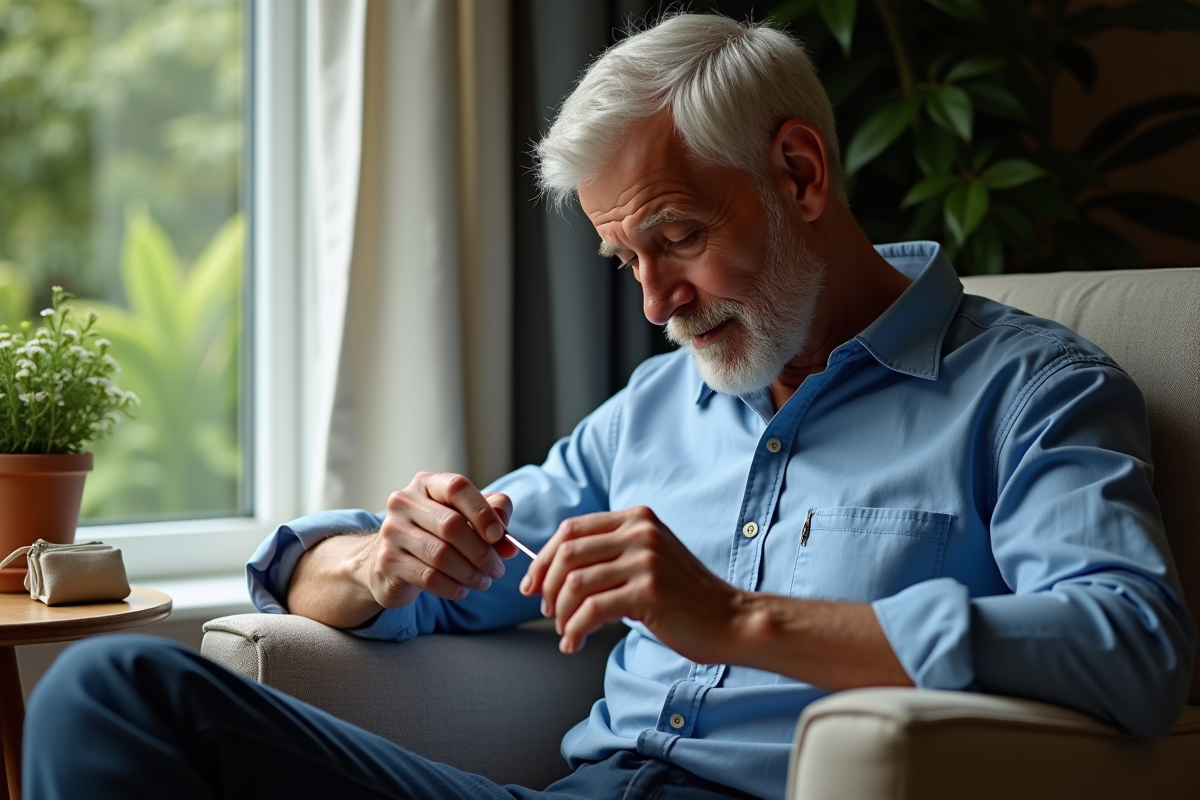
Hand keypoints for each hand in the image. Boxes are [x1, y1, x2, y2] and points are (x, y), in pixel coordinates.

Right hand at [364, 472, 515, 608]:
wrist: (388, 561)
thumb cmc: (434, 534)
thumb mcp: (464, 517)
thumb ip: (492, 517)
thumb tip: (509, 543)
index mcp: (426, 484)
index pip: (456, 487)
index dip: (482, 511)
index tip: (499, 536)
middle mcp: (404, 502)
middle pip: (451, 525)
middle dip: (481, 551)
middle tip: (497, 569)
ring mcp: (392, 531)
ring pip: (440, 555)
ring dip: (470, 573)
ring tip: (483, 581)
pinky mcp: (387, 562)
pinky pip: (428, 577)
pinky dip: (452, 587)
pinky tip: (463, 590)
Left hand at [519, 506, 740, 659]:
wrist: (729, 619)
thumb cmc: (684, 596)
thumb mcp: (648, 558)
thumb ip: (611, 553)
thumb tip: (554, 568)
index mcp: (637, 518)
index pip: (571, 530)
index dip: (544, 558)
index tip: (532, 584)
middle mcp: (640, 532)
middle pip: (568, 553)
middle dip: (547, 585)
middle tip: (546, 611)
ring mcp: (645, 561)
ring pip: (576, 583)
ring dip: (561, 613)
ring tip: (564, 631)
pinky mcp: (649, 592)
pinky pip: (592, 610)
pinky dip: (575, 629)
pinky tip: (574, 643)